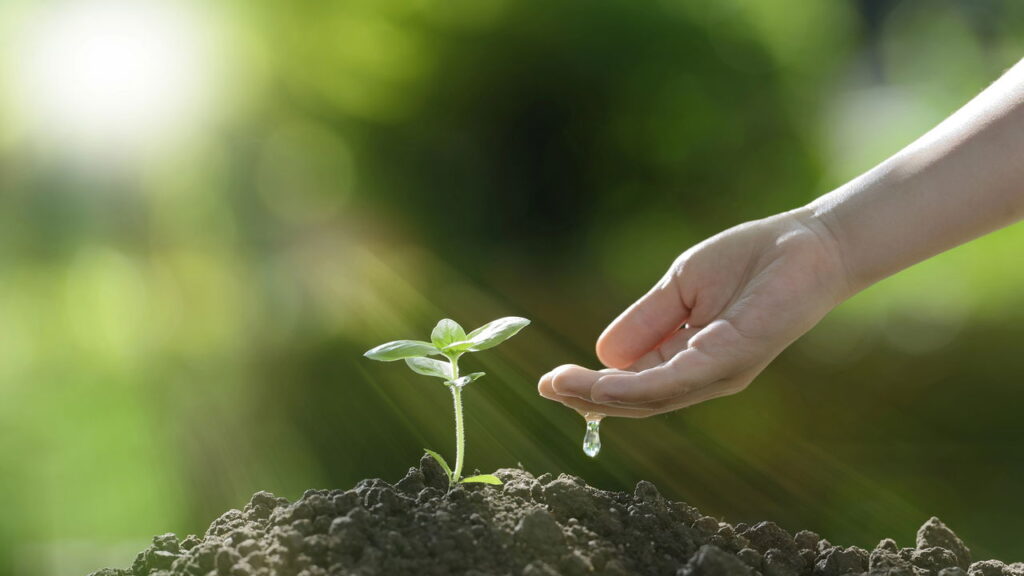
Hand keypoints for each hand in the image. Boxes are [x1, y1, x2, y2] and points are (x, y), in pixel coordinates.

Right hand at [538, 209, 850, 417]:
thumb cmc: (748, 262)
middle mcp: (704, 375)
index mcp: (688, 359)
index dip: (591, 386)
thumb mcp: (681, 289)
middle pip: (638, 400)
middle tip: (547, 388)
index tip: (550, 380)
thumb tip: (602, 354)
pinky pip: (681, 377)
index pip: (633, 384)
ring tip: (564, 387)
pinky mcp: (736, 355)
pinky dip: (641, 385)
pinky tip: (608, 382)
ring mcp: (720, 370)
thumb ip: (646, 321)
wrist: (806, 242)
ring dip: (605, 396)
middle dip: (588, 398)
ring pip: (654, 396)